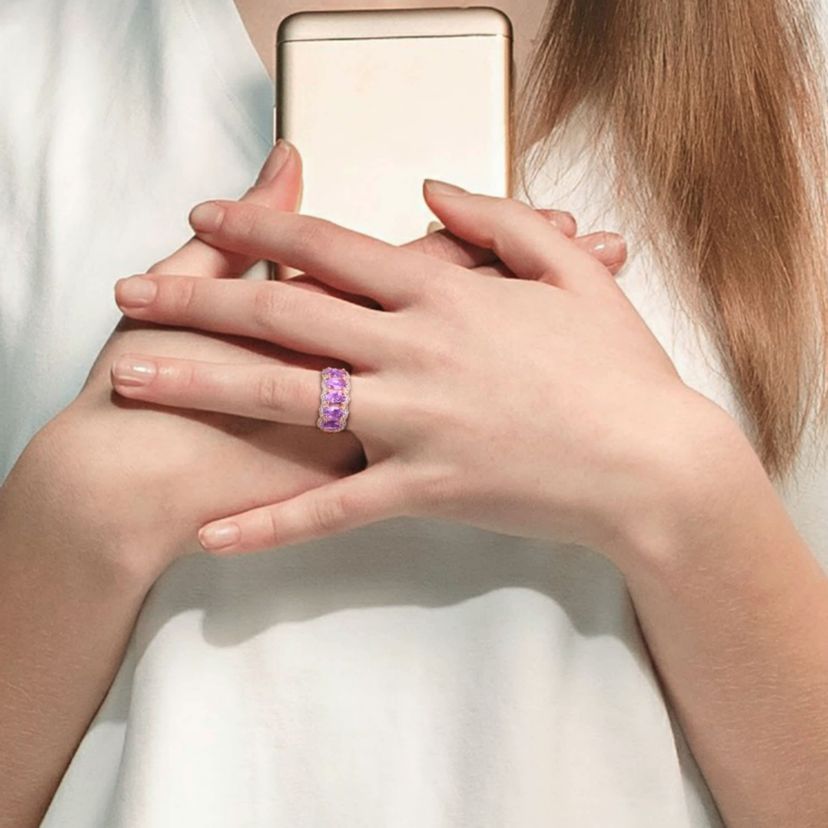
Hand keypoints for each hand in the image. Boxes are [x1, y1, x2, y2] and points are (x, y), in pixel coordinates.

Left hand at [109, 181, 705, 569]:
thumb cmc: (618, 365)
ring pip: (288, 402)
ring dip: (204, 388)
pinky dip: (272, 522)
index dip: (258, 228)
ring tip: (133, 381)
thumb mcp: (567, 270)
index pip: (328, 249)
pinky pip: (333, 510)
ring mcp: (414, 423)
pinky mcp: (424, 489)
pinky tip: (214, 535)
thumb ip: (495, 219)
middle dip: (197, 300)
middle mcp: (415, 351)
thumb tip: (428, 190)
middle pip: (282, 317)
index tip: (204, 220)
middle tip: (128, 294)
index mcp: (445, 294)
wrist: (652, 462)